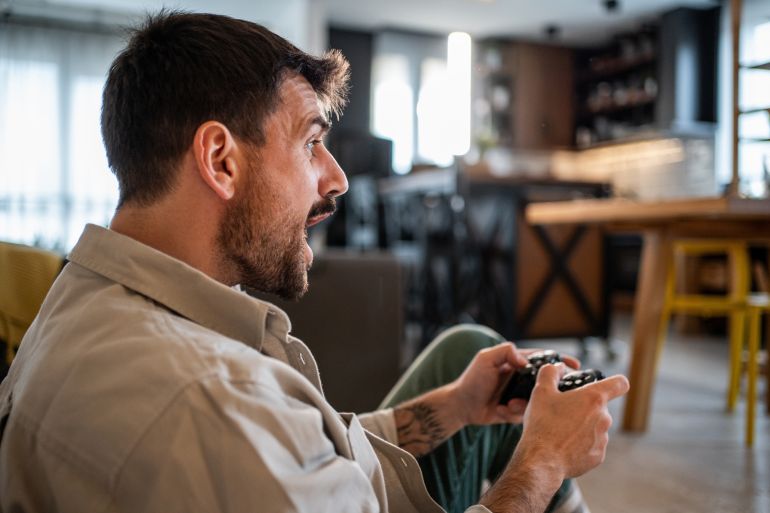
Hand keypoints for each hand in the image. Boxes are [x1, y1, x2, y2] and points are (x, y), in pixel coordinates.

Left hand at [449, 343, 580, 426]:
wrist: (461, 406)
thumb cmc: (472, 379)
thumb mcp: (486, 359)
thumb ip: (505, 352)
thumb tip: (526, 361)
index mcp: (518, 362)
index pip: (544, 359)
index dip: (560, 361)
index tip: (575, 365)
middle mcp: (522, 378)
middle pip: (547, 381)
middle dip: (555, 387)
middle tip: (559, 393)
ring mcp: (521, 395)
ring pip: (539, 400)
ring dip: (527, 403)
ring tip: (509, 404)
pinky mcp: (517, 411)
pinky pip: (527, 414)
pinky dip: (514, 412)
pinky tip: (500, 410)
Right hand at [516, 363, 629, 478]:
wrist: (542, 460)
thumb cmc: (543, 424)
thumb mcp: (541, 392)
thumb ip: (550, 373)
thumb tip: (557, 368)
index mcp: (594, 398)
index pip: (620, 383)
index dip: (615, 382)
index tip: (606, 385)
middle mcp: (604, 418)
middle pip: (599, 407)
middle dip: (584, 408)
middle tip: (562, 413)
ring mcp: (603, 439)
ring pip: (595, 427)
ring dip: (582, 426)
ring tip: (560, 432)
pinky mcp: (598, 456)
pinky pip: (592, 445)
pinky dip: (581, 444)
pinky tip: (564, 446)